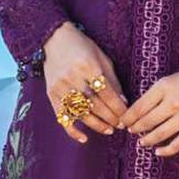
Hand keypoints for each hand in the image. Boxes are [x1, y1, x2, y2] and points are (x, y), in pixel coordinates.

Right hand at [43, 23, 128, 144]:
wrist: (53, 40)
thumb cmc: (82, 47)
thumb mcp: (102, 58)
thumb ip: (112, 80)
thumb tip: (123, 102)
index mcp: (88, 66)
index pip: (106, 93)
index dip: (118, 107)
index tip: (127, 116)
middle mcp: (73, 78)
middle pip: (94, 104)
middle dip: (110, 117)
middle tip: (121, 125)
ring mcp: (60, 87)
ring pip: (80, 113)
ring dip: (97, 125)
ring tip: (109, 130)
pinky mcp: (51, 94)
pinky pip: (62, 116)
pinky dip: (72, 130)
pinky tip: (84, 138)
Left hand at [117, 60, 178, 155]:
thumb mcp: (171, 80)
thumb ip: (155, 94)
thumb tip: (137, 111)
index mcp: (165, 87)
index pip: (139, 107)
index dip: (127, 117)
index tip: (122, 122)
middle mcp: (174, 103)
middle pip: (147, 122)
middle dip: (135, 128)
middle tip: (131, 131)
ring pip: (159, 134)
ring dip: (147, 140)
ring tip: (141, 142)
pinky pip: (178, 144)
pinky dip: (166, 151)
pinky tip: (158, 152)